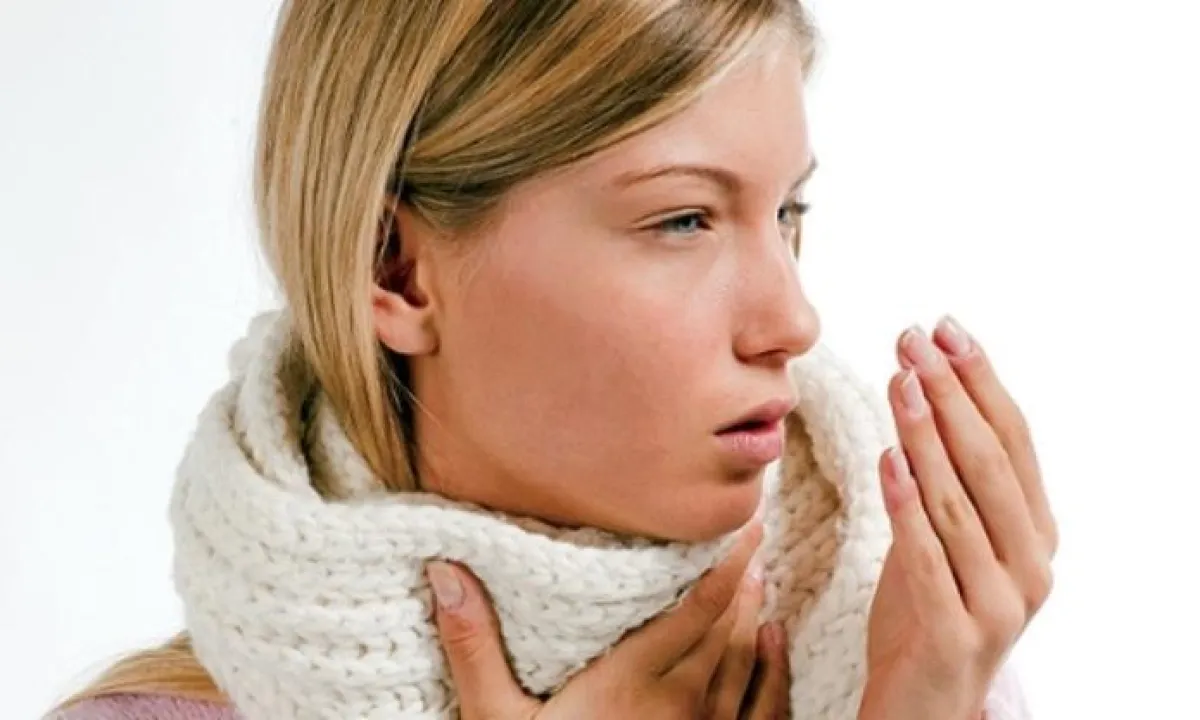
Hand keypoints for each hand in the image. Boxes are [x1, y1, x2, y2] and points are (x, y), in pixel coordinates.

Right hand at [427, 522, 789, 719]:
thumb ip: (474, 647)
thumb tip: (446, 572)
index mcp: (628, 682)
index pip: (695, 607)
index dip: (725, 562)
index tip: (744, 523)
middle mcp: (677, 703)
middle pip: (724, 627)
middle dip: (741, 579)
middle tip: (751, 537)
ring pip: (743, 662)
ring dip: (754, 615)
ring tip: (760, 577)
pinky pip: (760, 710)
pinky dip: (772, 672)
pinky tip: (773, 644)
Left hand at [860, 316, 1057, 719]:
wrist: (922, 704)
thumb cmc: (928, 611)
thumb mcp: (947, 539)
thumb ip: (950, 482)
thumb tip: (926, 393)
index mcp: (1036, 532)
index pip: (1014, 440)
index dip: (980, 380)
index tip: (945, 328)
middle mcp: (1032, 563)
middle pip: (991, 461)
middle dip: (950, 392)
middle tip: (913, 339)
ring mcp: (1001, 601)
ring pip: (961, 501)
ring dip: (925, 434)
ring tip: (895, 381)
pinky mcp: (958, 631)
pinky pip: (929, 556)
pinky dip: (908, 504)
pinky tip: (888, 460)